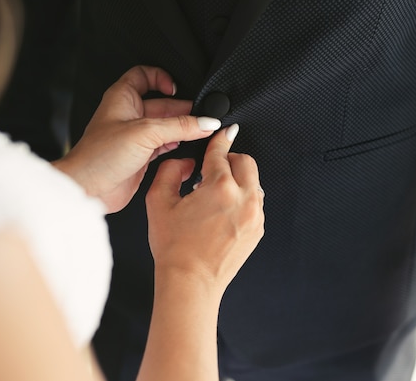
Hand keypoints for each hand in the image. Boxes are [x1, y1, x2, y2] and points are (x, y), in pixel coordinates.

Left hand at [53, 66, 221, 212]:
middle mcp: (129, 115)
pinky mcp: (142, 156)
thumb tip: (205, 122)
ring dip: (183, 129)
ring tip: (200, 131)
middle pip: (163, 103)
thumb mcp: (145, 132)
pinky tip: (188, 147)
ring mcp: (136, 136)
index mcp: (122, 98)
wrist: (88, 188)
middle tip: (202, 117)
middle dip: (183, 109)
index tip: (177, 89)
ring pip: (166, 126)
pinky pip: (165, 145)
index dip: (162, 78)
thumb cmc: (99, 156)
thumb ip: (179, 126)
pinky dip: (178, 145)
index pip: (145, 75)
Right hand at [146, 125, 264, 292]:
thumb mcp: (158, 202)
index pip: (222, 152)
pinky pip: (255, 202)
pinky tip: (224, 210)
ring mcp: (254, 215)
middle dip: (230, 160)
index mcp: (220, 188)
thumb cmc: (174, 248)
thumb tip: (186, 161)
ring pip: (253, 182)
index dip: (219, 140)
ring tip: (216, 194)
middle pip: (246, 162)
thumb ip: (171, 171)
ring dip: (238, 180)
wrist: (190, 282)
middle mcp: (243, 199)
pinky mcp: (257, 229)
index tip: (223, 133)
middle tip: (213, 169)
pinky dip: (243, 199)